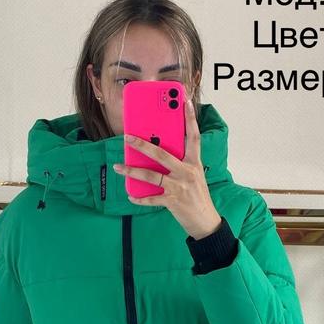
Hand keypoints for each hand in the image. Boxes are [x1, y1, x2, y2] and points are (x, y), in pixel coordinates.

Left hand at [112, 99, 221, 239]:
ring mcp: (179, 187)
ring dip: (131, 171)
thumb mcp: (194, 176)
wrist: (206, 222)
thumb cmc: (197, 196)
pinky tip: (130, 196)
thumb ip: (180, 164)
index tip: (185, 102)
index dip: (190, 119)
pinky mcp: (173, 201)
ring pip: (151, 175)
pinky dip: (139, 198)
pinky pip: (151, 198)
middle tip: (127, 138)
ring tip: (118, 167)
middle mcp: (187, 172)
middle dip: (142, 144)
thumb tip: (157, 153)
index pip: (193, 137)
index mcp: (194, 163)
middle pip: (162, 154)